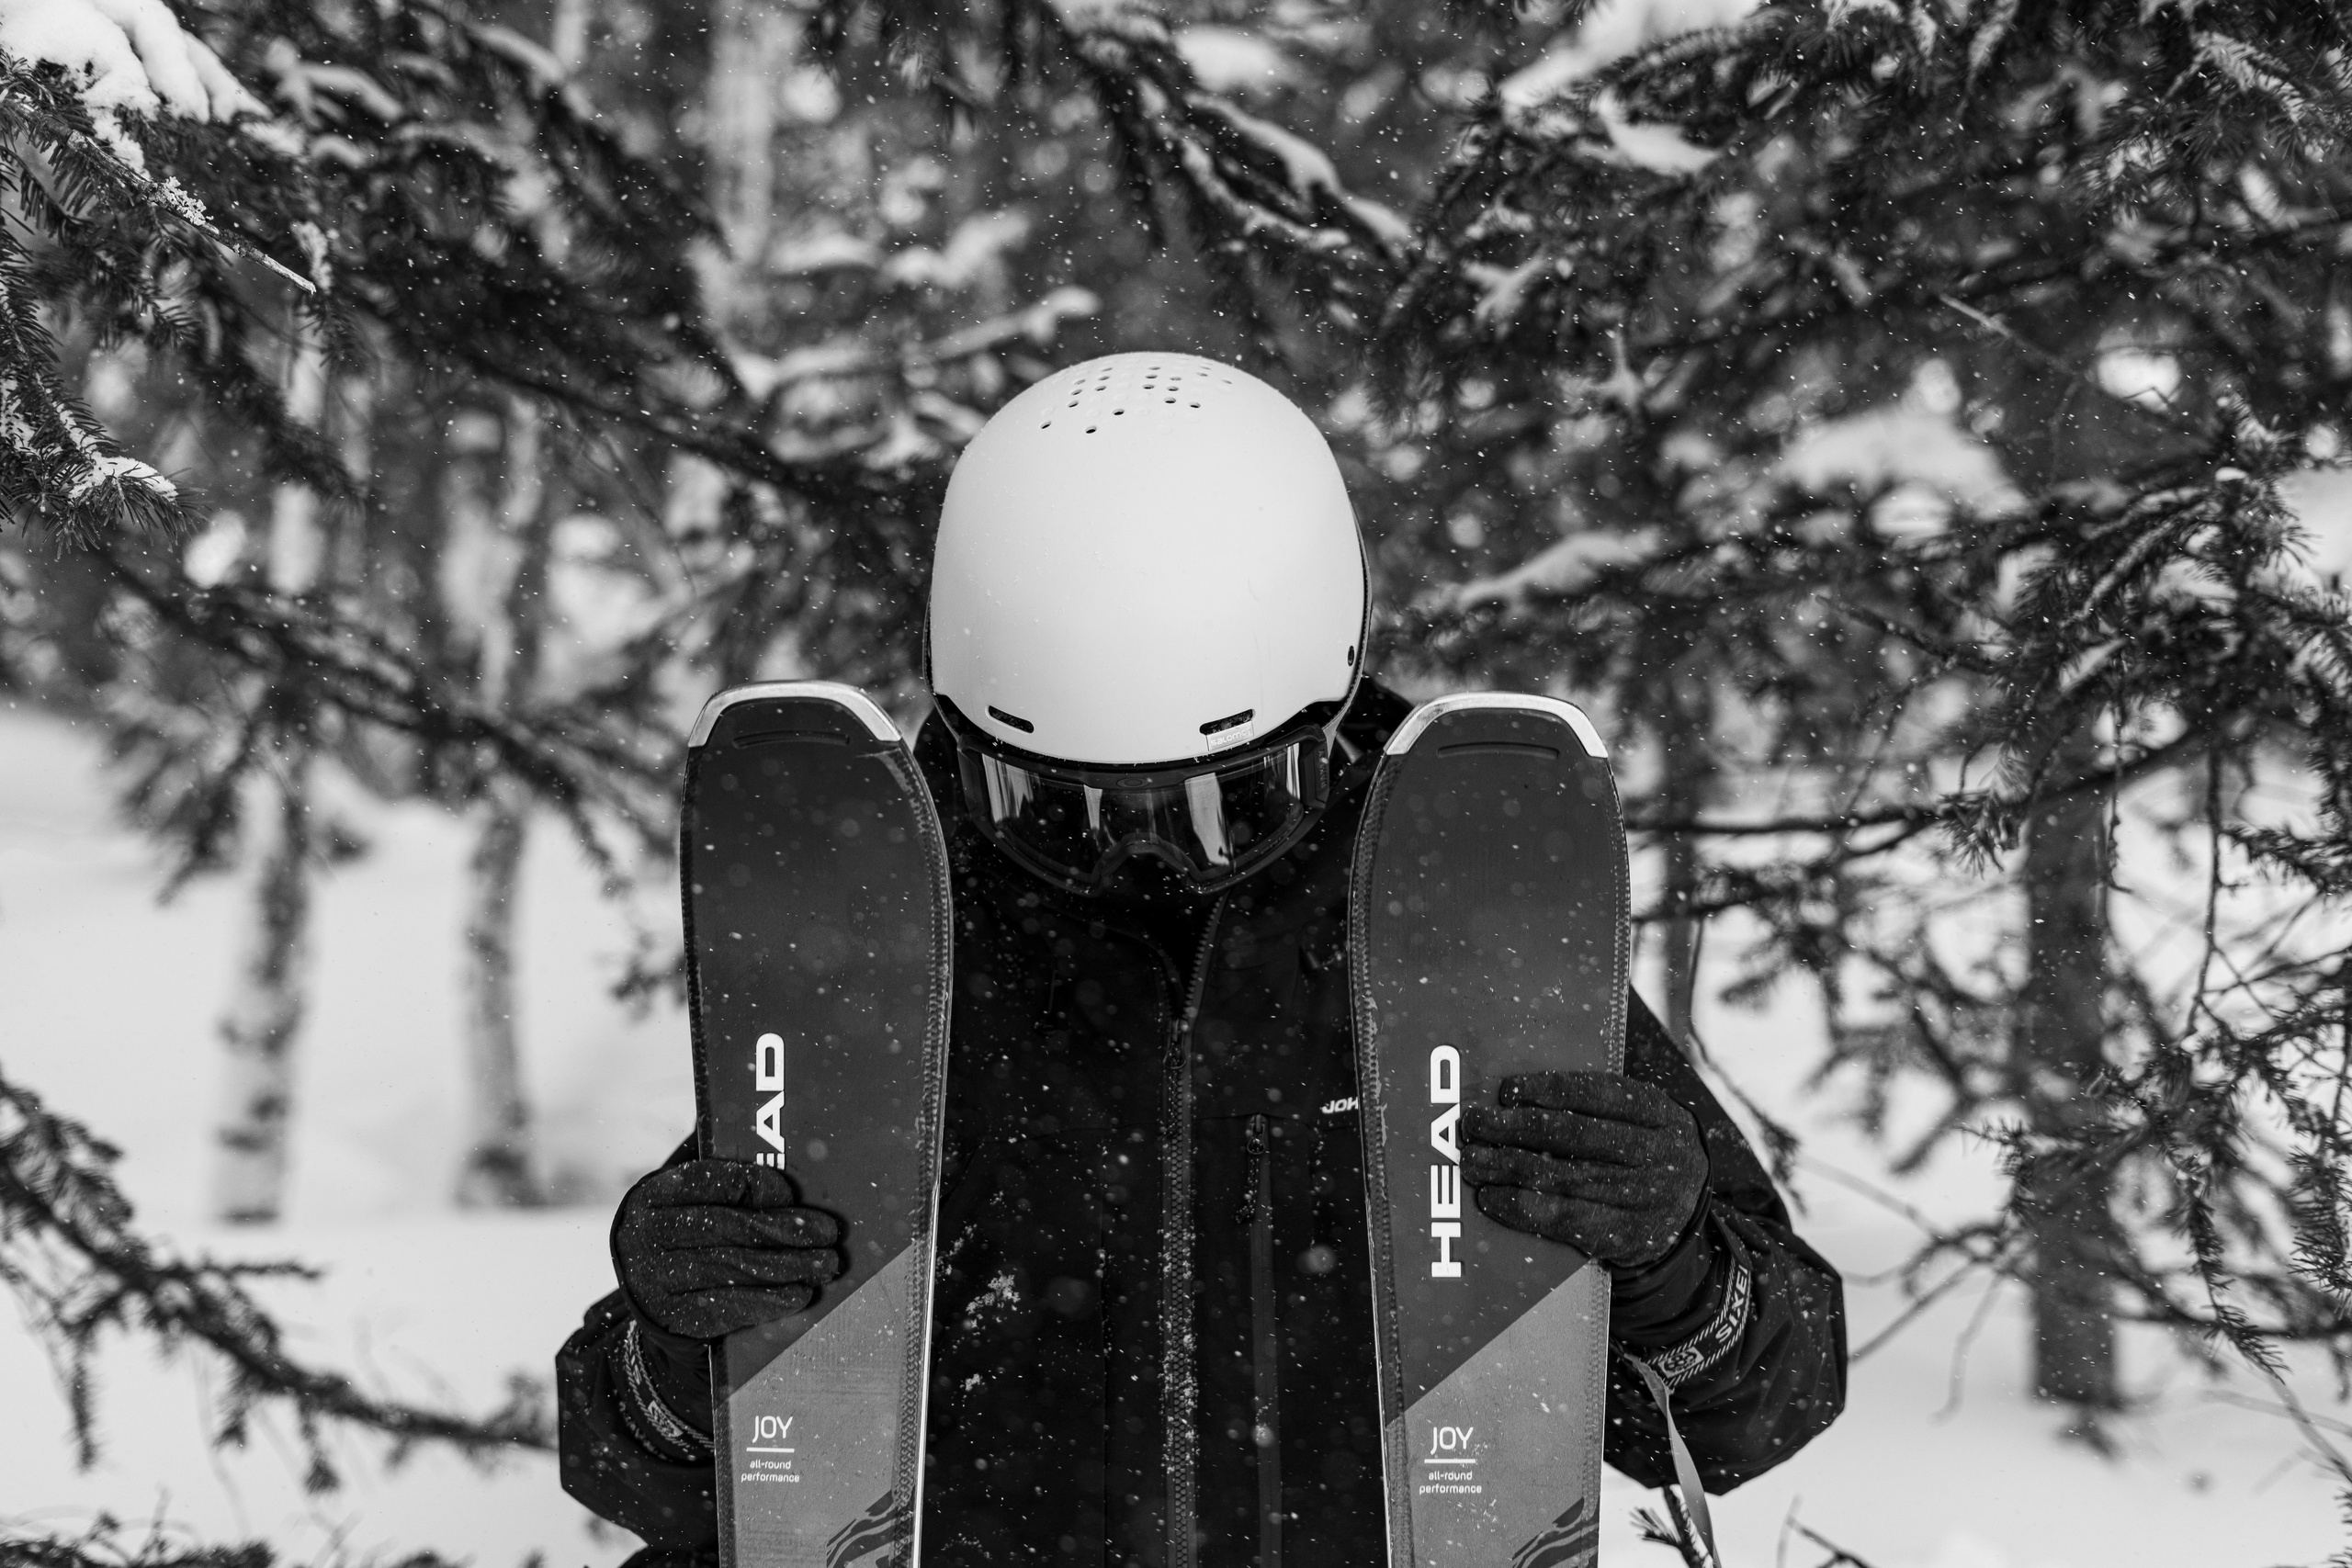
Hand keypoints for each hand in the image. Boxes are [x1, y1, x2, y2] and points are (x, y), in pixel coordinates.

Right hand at [610, 1159, 844, 1340]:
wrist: (650, 1300)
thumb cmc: (685, 1235)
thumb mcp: (689, 1199)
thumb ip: (721, 1171)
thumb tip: (763, 1130)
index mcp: (653, 1194)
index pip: (708, 1180)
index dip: (755, 1184)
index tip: (791, 1194)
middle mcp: (648, 1235)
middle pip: (728, 1226)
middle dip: (786, 1229)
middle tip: (828, 1232)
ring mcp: (655, 1280)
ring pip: (733, 1267)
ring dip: (789, 1266)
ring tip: (825, 1265)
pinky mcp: (672, 1319)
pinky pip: (728, 1307)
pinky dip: (768, 1301)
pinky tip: (799, 1294)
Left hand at [1460, 1071, 1707, 1270]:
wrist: (1684, 1216)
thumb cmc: (1641, 1155)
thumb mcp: (1641, 1121)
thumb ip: (1595, 1107)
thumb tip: (1513, 1097)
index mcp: (1661, 1114)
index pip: (1599, 1094)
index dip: (1548, 1090)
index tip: (1506, 1091)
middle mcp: (1659, 1155)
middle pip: (1574, 1136)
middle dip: (1514, 1128)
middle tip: (1473, 1123)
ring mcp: (1647, 1199)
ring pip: (1563, 1178)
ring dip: (1507, 1167)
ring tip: (1471, 1160)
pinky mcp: (1627, 1238)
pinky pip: (1564, 1219)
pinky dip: (1520, 1208)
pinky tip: (1491, 1197)